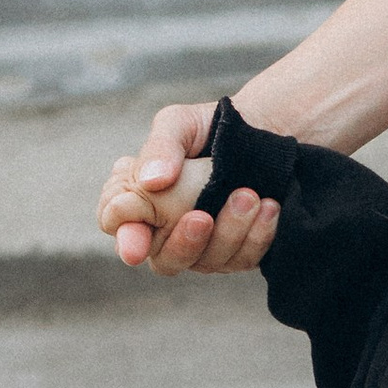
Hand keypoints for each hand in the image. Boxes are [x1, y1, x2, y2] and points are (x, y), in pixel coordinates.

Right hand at [96, 104, 279, 276]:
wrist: (264, 130)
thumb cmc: (210, 126)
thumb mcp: (179, 123)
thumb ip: (160, 147)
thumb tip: (151, 181)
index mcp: (141, 199)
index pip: (118, 226)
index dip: (126, 238)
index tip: (135, 247)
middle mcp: (167, 230)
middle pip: (164, 261)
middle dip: (184, 244)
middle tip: (203, 217)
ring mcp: (204, 247)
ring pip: (207, 263)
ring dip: (229, 232)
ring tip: (250, 196)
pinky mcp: (238, 252)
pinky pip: (244, 259)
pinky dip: (257, 236)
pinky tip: (269, 208)